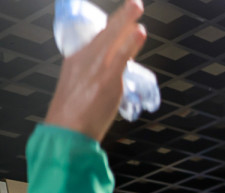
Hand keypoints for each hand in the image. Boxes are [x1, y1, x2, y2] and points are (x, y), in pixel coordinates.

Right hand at [45, 0, 146, 141]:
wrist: (67, 130)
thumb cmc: (72, 113)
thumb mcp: (77, 85)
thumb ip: (94, 74)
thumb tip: (111, 71)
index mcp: (76, 58)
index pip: (98, 37)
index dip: (113, 26)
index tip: (124, 15)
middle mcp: (86, 59)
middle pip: (106, 32)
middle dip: (122, 16)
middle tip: (135, 3)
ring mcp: (98, 67)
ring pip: (115, 39)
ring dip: (128, 22)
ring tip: (137, 8)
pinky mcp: (109, 79)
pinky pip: (123, 57)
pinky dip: (131, 43)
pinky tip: (139, 33)